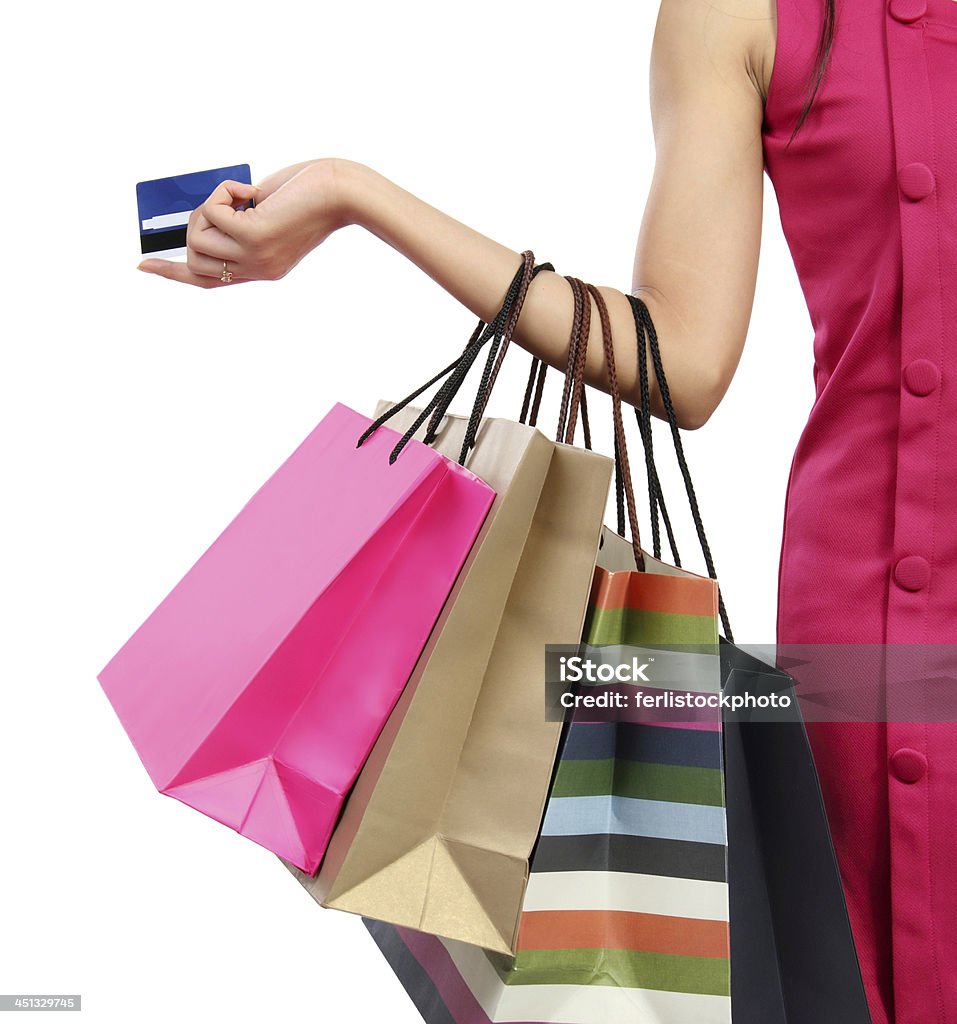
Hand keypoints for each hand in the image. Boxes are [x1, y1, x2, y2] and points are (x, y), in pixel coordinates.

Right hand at [136, 158, 348, 287]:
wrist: (344, 193)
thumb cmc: (312, 193)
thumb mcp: (272, 212)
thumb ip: (241, 219)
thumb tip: (212, 212)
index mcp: (261, 269)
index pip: (207, 282)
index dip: (172, 273)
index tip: (142, 266)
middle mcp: (257, 270)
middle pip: (193, 258)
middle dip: (196, 223)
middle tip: (227, 204)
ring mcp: (254, 258)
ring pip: (195, 236)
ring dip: (209, 207)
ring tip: (242, 197)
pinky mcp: (253, 237)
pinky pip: (211, 211)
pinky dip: (224, 191)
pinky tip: (252, 190)